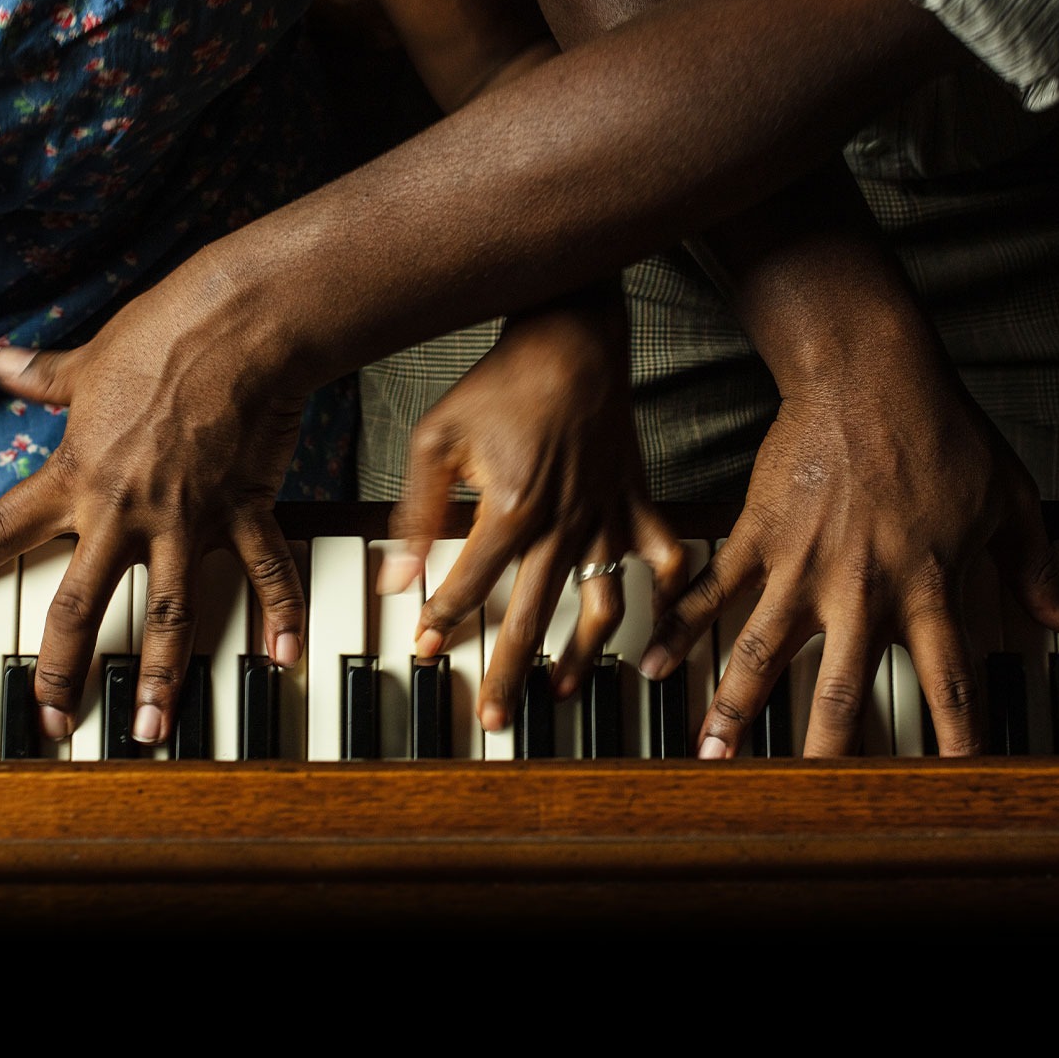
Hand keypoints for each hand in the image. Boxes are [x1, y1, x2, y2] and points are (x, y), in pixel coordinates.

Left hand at [0, 285, 309, 744]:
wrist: (237, 325)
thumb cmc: (161, 333)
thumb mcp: (88, 358)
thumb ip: (43, 375)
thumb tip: (2, 363)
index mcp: (76, 475)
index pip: (0, 532)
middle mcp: (123, 511)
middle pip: (79, 608)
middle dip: (59, 672)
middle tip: (47, 722)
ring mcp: (184, 519)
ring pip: (168, 616)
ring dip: (160, 678)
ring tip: (151, 727)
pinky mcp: (241, 511)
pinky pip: (263, 572)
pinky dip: (279, 614)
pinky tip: (284, 658)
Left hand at [383, 303, 683, 731]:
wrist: (572, 339)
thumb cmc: (500, 383)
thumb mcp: (435, 438)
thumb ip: (416, 512)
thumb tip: (394, 576)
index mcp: (512, 507)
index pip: (470, 583)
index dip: (443, 619)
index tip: (424, 651)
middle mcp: (564, 522)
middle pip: (531, 614)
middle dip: (509, 670)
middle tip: (494, 718)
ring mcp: (606, 515)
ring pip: (602, 602)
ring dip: (585, 655)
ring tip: (566, 692)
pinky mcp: (635, 500)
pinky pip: (658, 557)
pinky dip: (664, 594)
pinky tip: (658, 628)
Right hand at [643, 374, 1058, 756]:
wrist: (867, 374)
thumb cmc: (938, 429)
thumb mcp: (1008, 497)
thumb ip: (1032, 567)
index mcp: (926, 586)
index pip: (947, 681)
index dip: (953, 738)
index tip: (945, 785)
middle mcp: (860, 589)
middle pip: (840, 690)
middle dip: (821, 753)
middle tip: (801, 800)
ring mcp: (800, 566)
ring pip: (761, 653)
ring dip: (734, 709)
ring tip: (709, 754)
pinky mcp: (755, 536)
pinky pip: (712, 591)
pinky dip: (679, 627)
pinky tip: (653, 661)